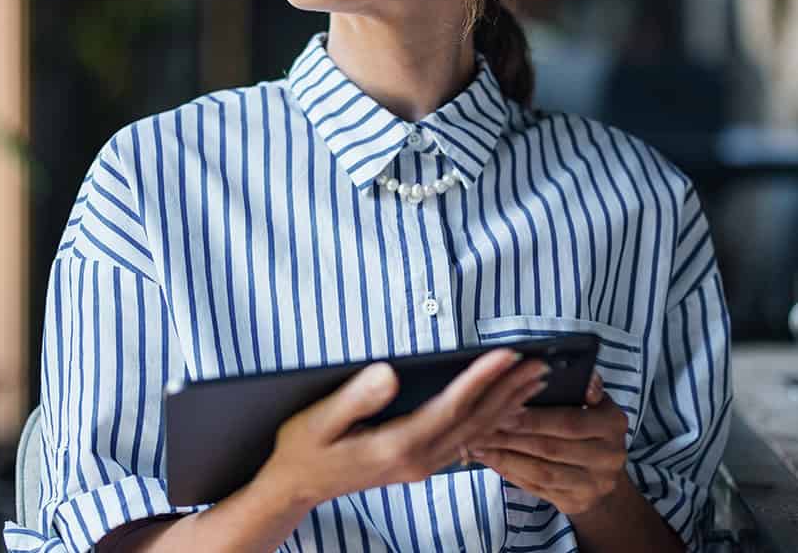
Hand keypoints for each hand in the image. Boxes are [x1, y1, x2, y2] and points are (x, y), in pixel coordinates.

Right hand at [256, 348, 550, 513]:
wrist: (298, 486)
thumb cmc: (304, 447)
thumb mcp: (318, 420)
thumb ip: (355, 398)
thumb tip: (390, 373)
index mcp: (398, 445)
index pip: (452, 407)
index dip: (482, 378)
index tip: (507, 353)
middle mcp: (419, 459)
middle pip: (476, 420)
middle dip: (509, 389)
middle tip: (540, 362)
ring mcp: (423, 465)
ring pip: (477, 432)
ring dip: (508, 404)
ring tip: (533, 380)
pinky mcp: (421, 464)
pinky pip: (467, 442)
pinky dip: (492, 421)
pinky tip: (504, 409)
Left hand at [468, 372, 629, 514]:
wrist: (603, 470)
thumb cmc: (587, 422)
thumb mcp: (592, 400)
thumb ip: (581, 385)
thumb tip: (581, 378)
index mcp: (613, 424)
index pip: (569, 421)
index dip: (534, 417)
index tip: (502, 408)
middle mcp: (609, 457)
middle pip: (552, 448)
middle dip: (512, 436)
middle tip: (480, 425)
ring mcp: (595, 485)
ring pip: (542, 472)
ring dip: (505, 456)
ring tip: (477, 442)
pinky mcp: (578, 503)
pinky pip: (538, 488)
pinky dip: (510, 472)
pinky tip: (489, 459)